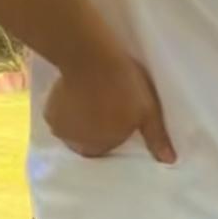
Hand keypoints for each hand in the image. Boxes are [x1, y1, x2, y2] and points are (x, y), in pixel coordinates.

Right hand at [44, 57, 175, 162]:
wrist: (90, 57)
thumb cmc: (124, 87)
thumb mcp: (148, 112)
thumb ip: (156, 138)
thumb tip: (169, 161)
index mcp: (99, 146)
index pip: (104, 151)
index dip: (112, 137)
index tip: (119, 122)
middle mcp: (75, 143)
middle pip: (86, 142)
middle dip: (95, 130)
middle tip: (106, 109)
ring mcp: (60, 127)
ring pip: (73, 129)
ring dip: (81, 120)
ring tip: (92, 100)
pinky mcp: (48, 110)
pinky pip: (60, 116)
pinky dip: (68, 109)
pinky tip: (78, 95)